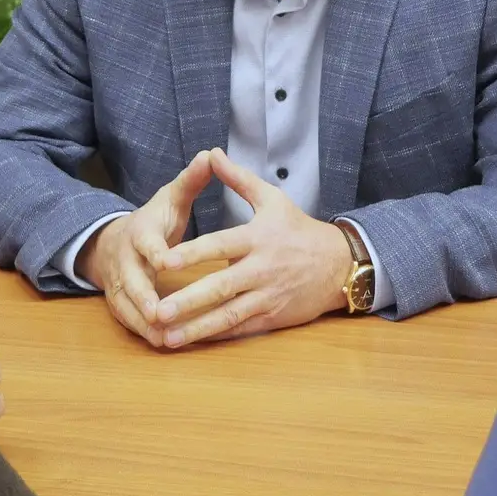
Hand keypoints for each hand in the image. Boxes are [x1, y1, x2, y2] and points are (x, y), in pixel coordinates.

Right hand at [78, 149, 217, 346]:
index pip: (146, 243)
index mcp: (140, 233)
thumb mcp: (170, 198)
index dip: (156, 253)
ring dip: (144, 323)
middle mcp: (125, 261)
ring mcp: (119, 284)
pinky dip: (145, 333)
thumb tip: (210, 153)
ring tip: (165, 337)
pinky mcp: (120, 304)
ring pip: (127, 307)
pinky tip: (164, 343)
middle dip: (144, 298)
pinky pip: (129, 322)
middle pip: (131, 281)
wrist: (112, 242)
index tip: (166, 262)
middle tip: (161, 312)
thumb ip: (191, 181)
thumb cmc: (153, 221)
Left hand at [150, 149, 351, 347]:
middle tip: (157, 311)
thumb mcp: (272, 198)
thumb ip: (238, 178)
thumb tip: (211, 154)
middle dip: (187, 301)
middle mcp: (260, 269)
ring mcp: (266, 296)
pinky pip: (240, 329)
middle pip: (220, 287)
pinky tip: (191, 341)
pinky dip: (216, 337)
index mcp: (257, 238)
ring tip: (165, 337)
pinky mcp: (272, 317)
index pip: (219, 246)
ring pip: (227, 315)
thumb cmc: (299, 228)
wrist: (338, 264)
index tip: (163, 261)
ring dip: (195, 328)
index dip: (192, 254)